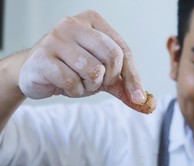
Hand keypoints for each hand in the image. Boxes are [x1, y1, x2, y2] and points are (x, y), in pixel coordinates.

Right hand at [18, 10, 154, 113]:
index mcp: (93, 21)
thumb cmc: (72, 68)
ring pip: (94, 71)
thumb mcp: (102, 75)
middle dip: (109, 79)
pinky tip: (63, 84)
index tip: (138, 97)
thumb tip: (146, 102)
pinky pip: (73, 82)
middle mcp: (73, 24)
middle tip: (95, 82)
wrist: (34, 72)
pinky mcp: (43, 57)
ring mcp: (55, 38)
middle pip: (113, 57)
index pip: (123, 50)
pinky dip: (74, 90)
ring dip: (89, 86)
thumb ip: (123, 86)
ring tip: (77, 81)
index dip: (133, 77)